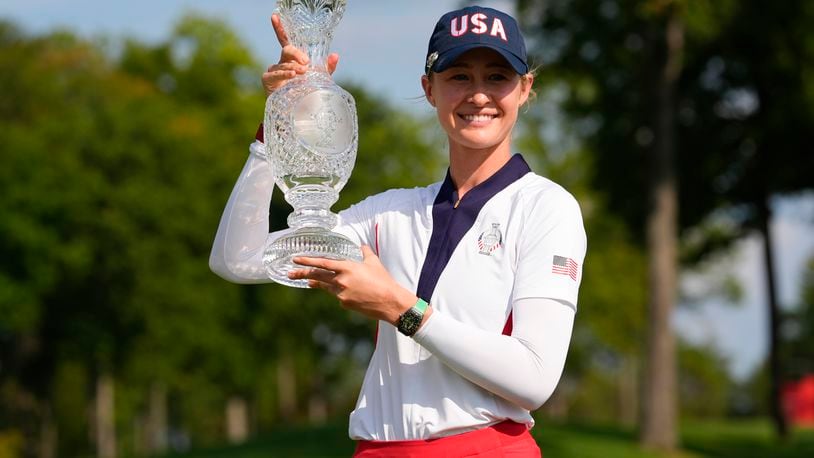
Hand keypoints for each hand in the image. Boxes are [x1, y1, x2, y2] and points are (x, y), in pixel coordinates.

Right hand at [262, 13, 339, 95]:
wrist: (298, 112)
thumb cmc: (307, 93)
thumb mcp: (319, 80)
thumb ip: (327, 68)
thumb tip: (335, 55)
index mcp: (292, 59)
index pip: (285, 41)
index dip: (279, 28)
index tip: (274, 16)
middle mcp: (281, 62)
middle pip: (287, 50)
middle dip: (297, 54)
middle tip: (307, 63)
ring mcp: (273, 70)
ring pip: (284, 63)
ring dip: (294, 67)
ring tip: (303, 73)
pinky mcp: (268, 79)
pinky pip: (276, 73)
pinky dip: (284, 74)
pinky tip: (292, 75)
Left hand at [288, 246, 417, 324]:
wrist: (389, 301)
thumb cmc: (383, 280)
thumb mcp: (374, 262)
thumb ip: (365, 252)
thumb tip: (362, 246)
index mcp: (347, 268)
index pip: (322, 263)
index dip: (307, 261)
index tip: (295, 259)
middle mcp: (341, 281)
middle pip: (317, 276)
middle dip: (302, 274)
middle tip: (290, 273)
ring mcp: (341, 294)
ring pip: (327, 287)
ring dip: (320, 283)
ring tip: (309, 281)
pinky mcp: (344, 304)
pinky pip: (338, 296)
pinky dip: (340, 293)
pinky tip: (351, 293)